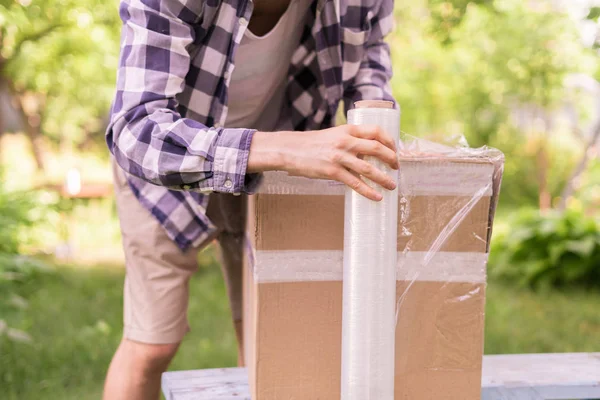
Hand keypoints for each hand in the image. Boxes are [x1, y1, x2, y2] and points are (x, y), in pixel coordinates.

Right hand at [247, 125, 398, 200]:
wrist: (290, 150)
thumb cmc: (313, 144)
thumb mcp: (334, 135)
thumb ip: (351, 141)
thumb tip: (370, 153)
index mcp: (348, 130)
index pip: (376, 131)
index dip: (390, 141)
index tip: (395, 150)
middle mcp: (345, 141)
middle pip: (377, 148)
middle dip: (391, 159)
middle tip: (397, 168)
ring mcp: (339, 157)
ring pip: (368, 168)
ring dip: (384, 178)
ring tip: (392, 186)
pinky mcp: (332, 172)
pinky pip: (355, 183)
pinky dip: (368, 191)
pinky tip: (376, 197)